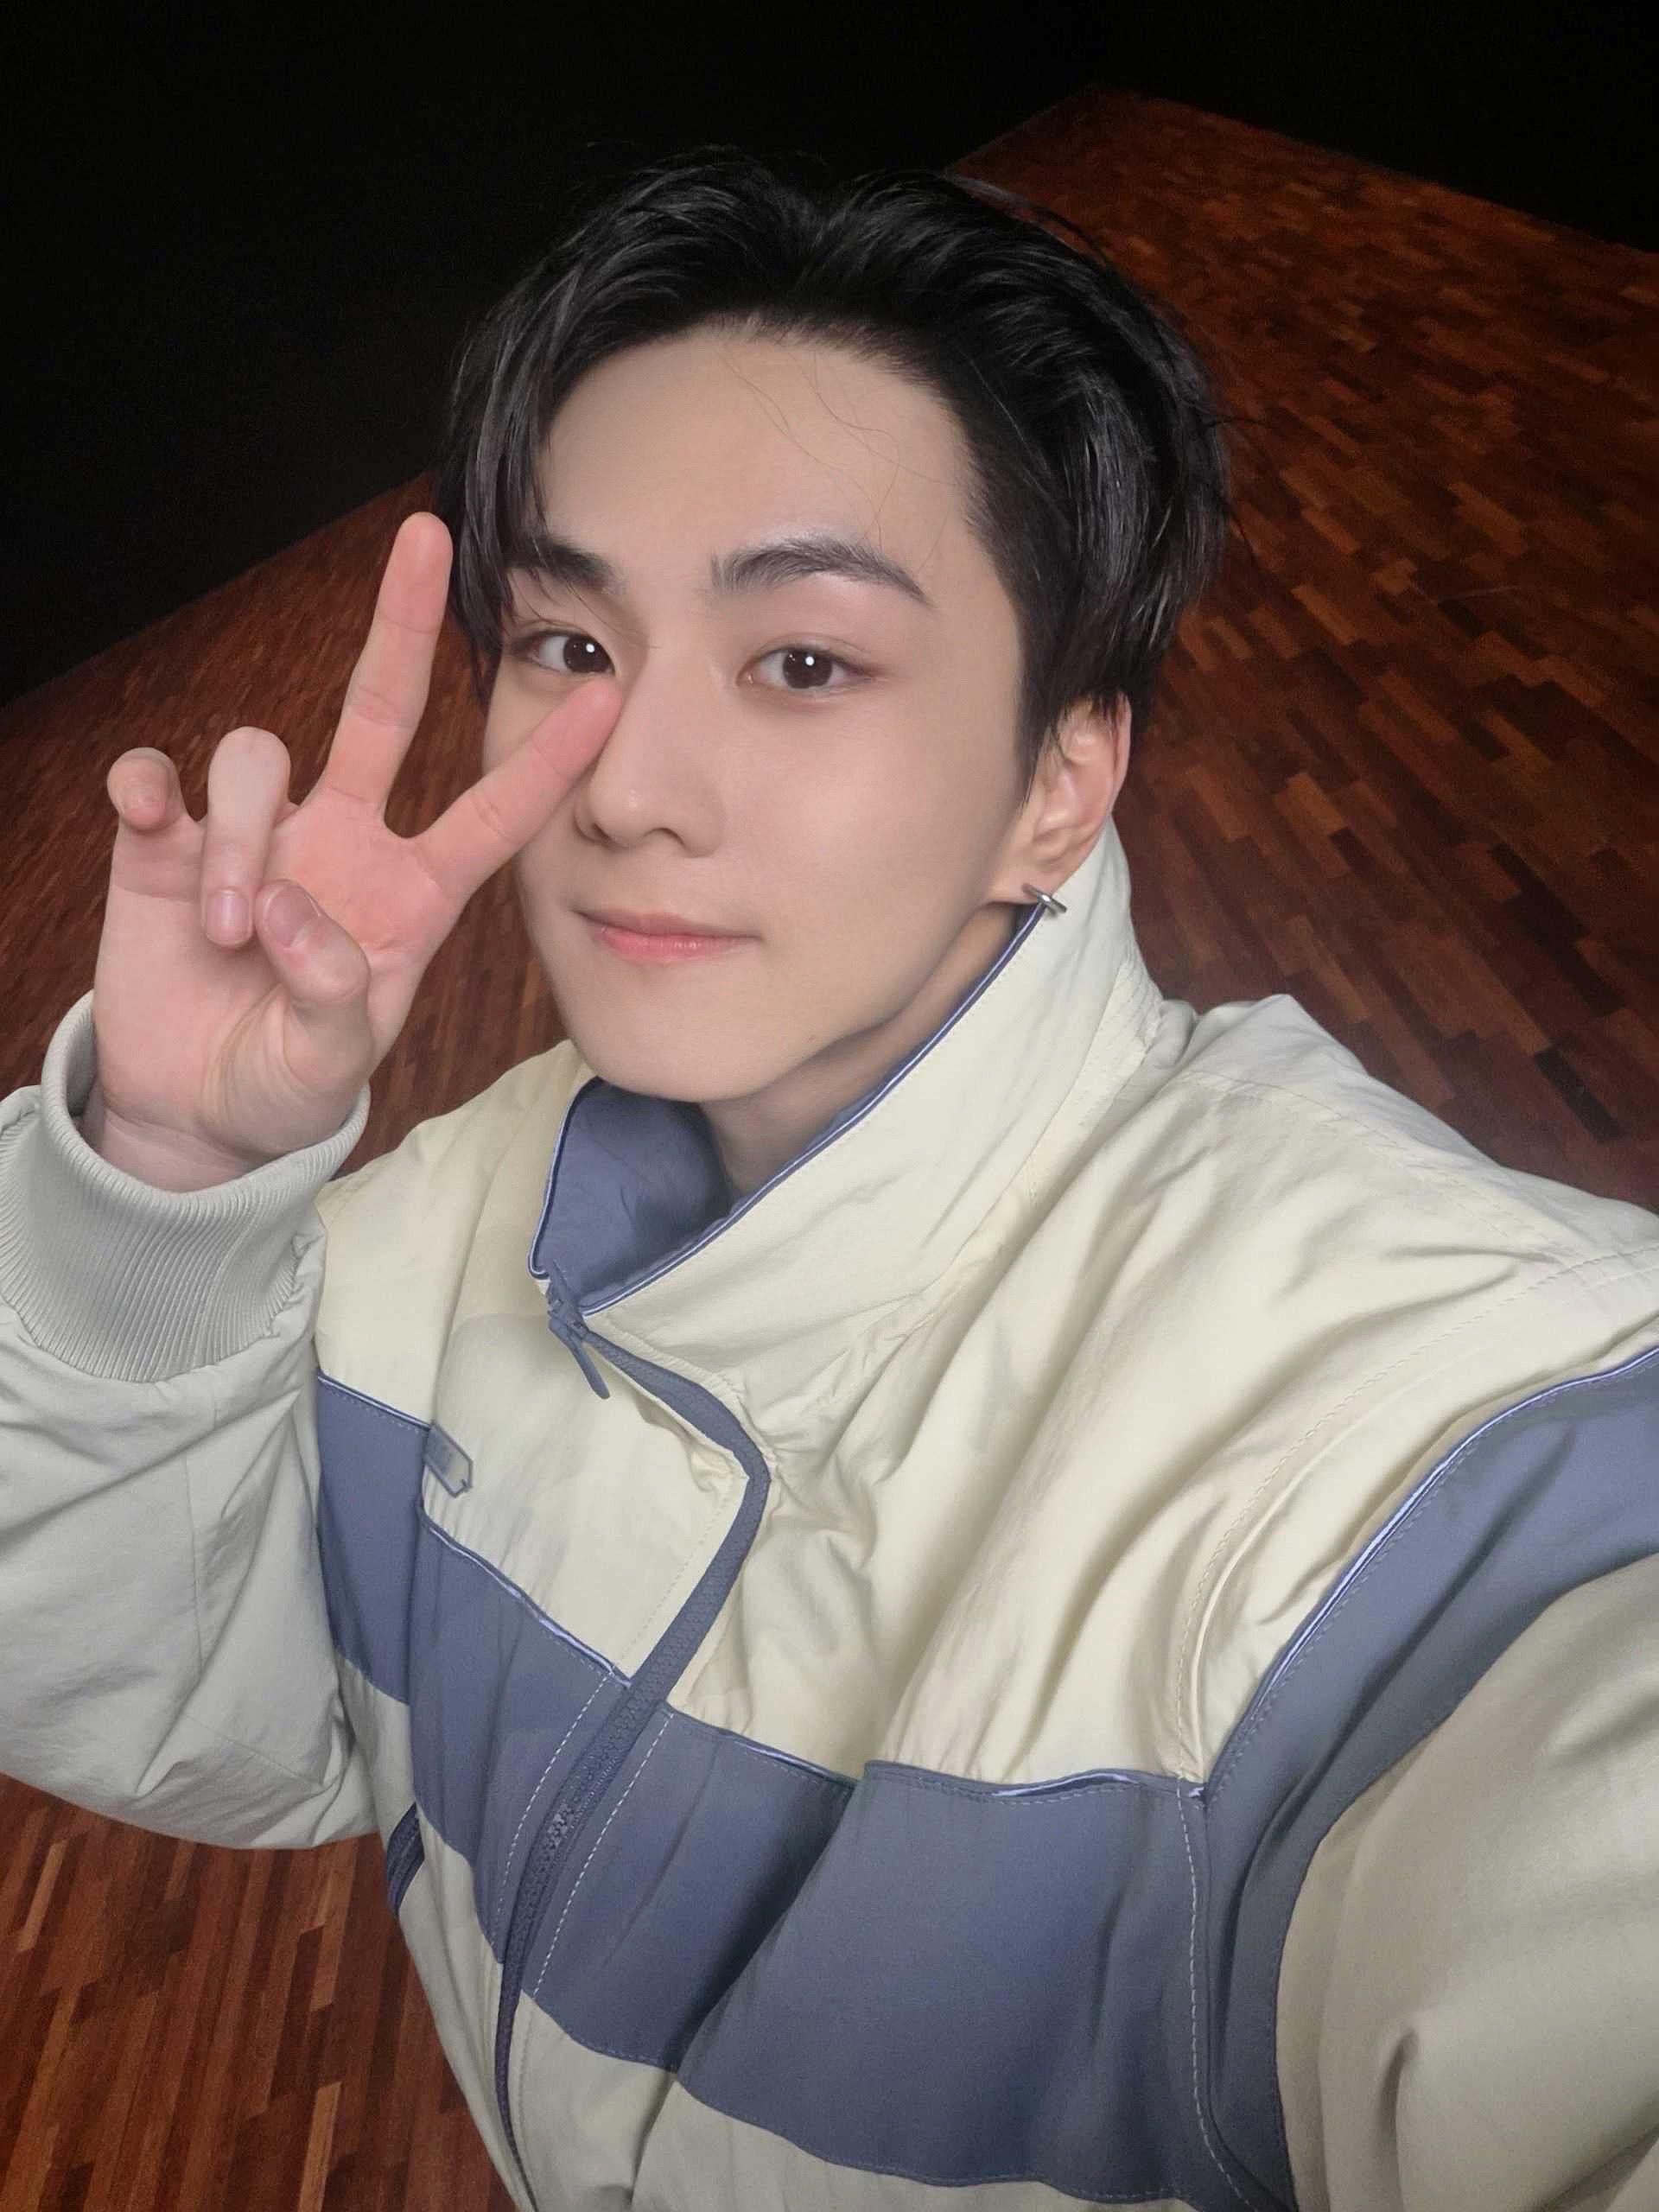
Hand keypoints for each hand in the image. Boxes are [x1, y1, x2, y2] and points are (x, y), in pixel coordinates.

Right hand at [87, 511, 618, 1185]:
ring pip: (257, 757)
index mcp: (410, 895)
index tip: (614, 691)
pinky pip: (157, 780)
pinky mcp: (168, 847)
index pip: (493, 813)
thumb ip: (332, 1003)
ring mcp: (256, 836)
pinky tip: (153, 827)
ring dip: (242, 838)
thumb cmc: (286, 1084)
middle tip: (425, 535)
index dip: (551, 759)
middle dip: (401, 620)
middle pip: (379, 706)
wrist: (194, 1111)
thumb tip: (294, 916)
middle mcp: (341, 842)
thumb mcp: (329, 1069)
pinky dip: (150, 793)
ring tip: (234, 934)